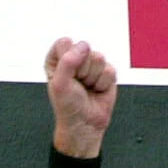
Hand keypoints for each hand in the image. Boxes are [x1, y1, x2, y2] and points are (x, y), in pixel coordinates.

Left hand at [45, 38, 116, 157]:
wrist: (84, 124)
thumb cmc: (68, 106)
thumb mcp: (60, 84)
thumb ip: (67, 62)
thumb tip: (83, 47)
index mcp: (57, 58)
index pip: (65, 43)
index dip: (68, 59)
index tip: (66, 76)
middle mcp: (74, 59)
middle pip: (84, 48)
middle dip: (82, 70)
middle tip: (78, 84)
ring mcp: (91, 64)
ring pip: (99, 58)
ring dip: (93, 78)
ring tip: (87, 88)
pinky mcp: (106, 72)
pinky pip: (110, 70)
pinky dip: (103, 84)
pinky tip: (97, 90)